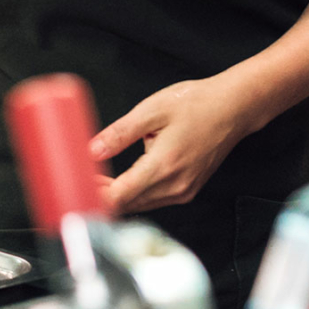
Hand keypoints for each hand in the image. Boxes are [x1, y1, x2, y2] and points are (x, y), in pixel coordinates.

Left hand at [90, 76, 254, 214]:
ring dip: (117, 195)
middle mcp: (175, 186)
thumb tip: (92, 150)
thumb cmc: (196, 104)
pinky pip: (153, 199)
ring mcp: (183, 191)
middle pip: (127, 205)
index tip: (75, 186)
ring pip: (140, 204)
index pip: (119, 197)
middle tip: (78, 178)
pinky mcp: (187, 190)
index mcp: (163, 166)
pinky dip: (135, 193)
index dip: (93, 195)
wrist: (233, 108)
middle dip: (100, 194)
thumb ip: (120, 133)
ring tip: (96, 177)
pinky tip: (123, 179)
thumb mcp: (152, 110)